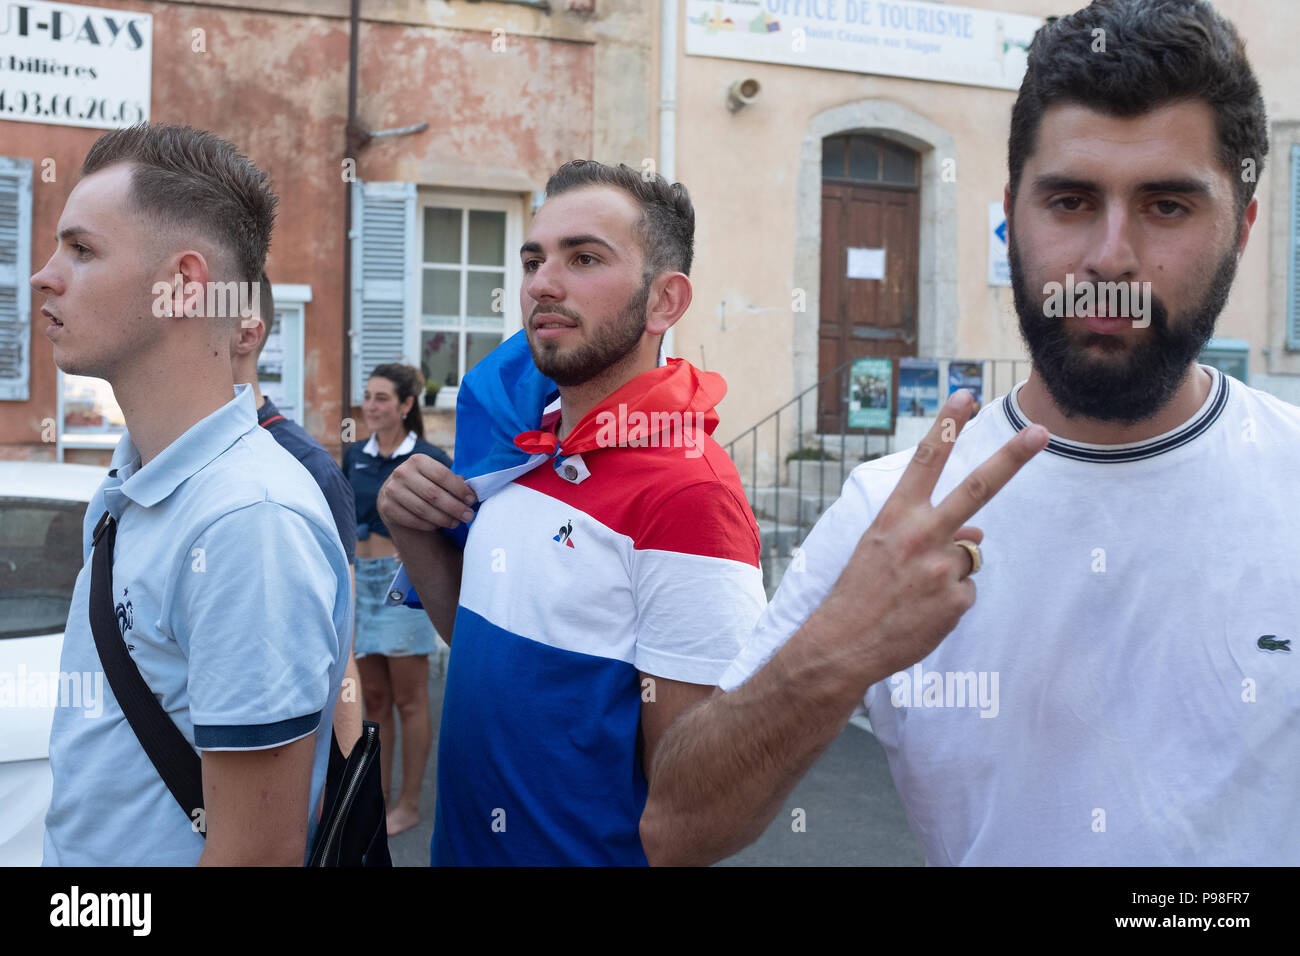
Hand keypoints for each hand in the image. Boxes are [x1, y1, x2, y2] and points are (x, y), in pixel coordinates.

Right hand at [377, 454, 476, 532]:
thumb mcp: (436, 475)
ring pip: (423, 510)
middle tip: (468, 516)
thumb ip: (453, 481)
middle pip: (433, 494)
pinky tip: (439, 525)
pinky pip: (413, 520)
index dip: (459, 489)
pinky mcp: (387, 508)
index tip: (472, 499)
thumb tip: (472, 492)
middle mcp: (402, 473)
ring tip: (457, 522)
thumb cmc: (425, 483)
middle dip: (455, 507)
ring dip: (444, 519)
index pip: (442, 475)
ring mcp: (391, 490)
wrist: (395, 493)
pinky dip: (429, 525)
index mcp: (417, 460)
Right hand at [820, 390, 1048, 679]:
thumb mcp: (881, 549)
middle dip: (1011, 458)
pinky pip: (966, 590)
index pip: (925, 462)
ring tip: (914, 592)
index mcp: (895, 516)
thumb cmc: (859, 592)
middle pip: (976, 489)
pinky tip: (922, 613)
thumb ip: (928, 531)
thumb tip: (978, 534)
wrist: (843, 644)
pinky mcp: (956, 601)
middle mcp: (920, 535)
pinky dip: (949, 602)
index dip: (946, 426)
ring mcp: (941, 568)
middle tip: (1041, 433)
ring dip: (949, 570)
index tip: (964, 395)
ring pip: (970, 554)